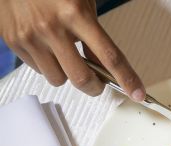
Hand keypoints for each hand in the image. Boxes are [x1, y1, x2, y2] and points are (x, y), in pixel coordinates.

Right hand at [0, 0, 143, 99]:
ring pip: (58, 79)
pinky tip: (47, 47)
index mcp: (75, 13)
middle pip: (82, 79)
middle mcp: (52, 27)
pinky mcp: (14, 42)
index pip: (110, 56)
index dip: (126, 79)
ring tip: (65, 55)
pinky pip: (38, 70)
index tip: (137, 93)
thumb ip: (95, 35)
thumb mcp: (82, 3)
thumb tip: (103, 65)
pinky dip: (47, 65)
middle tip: (97, 82)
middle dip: (94, 86)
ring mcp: (31, 37)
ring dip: (67, 74)